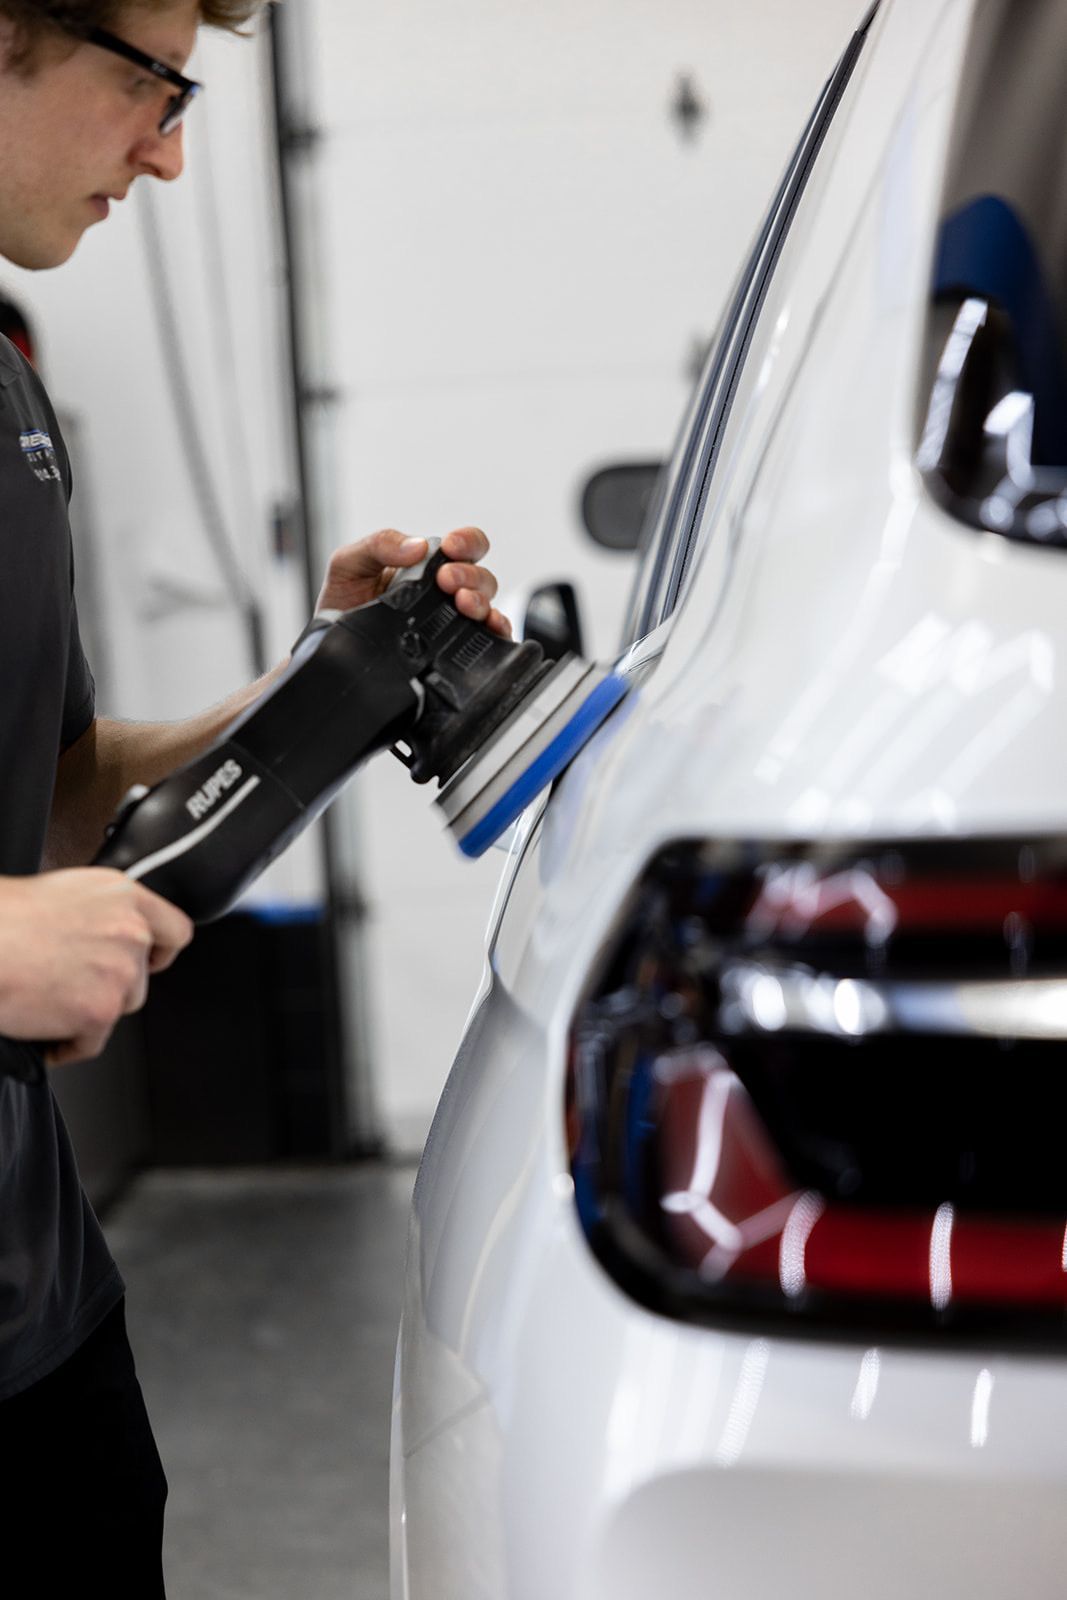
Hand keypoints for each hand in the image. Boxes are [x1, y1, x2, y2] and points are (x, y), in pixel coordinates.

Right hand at [0, 869, 192, 1067]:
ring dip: (90, 1011)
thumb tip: (101, 937)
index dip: (160, 951)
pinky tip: (42, 1031)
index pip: (174, 930)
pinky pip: (90, 1042)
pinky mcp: (100, 1012)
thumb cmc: (4, 917)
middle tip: (72, 983)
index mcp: (123, 896)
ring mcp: (120, 974)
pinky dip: (66, 1044)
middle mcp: (131, 933)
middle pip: (141, 977)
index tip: (149, 961)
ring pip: (119, 1008)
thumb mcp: (64, 893)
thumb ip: (100, 914)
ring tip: (50, 1002)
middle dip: (110, 986)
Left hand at [315, 526, 511, 637]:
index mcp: (426, 564)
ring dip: (480, 599)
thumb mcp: (349, 564)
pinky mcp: (454, 648)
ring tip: (462, 603)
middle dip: (469, 574)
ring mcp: (452, 620)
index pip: (463, 546)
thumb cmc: (342, 604)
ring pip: (486, 603)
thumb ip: (379, 545)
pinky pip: (490, 637)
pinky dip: (498, 630)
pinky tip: (487, 627)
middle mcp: (445, 591)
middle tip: (446, 580)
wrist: (331, 648)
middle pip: (480, 575)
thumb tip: (417, 546)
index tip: (452, 547)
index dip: (467, 541)